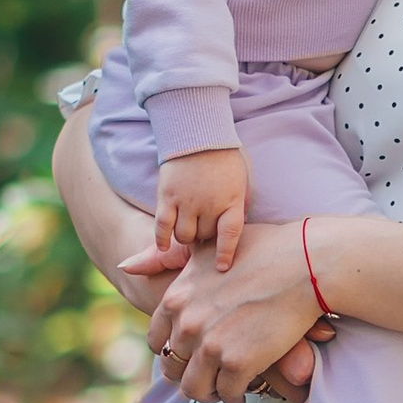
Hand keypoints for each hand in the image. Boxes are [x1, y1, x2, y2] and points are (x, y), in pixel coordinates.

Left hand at [145, 218, 323, 402]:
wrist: (305, 263)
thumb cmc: (263, 250)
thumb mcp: (205, 249)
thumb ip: (167, 260)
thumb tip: (126, 264)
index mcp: (176, 299)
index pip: (156, 341)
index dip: (171, 352)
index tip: (188, 356)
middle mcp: (187, 325)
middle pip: (172, 368)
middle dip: (188, 375)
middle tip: (207, 378)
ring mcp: (210, 346)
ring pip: (195, 389)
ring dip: (208, 393)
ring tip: (223, 390)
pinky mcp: (238, 363)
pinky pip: (227, 394)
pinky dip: (235, 396)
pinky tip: (244, 391)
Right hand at [155, 144, 250, 269]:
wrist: (198, 134)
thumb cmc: (223, 161)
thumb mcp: (241, 183)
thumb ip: (238, 207)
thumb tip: (233, 233)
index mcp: (231, 201)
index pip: (229, 235)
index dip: (225, 253)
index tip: (221, 268)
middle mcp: (209, 204)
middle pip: (204, 237)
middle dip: (204, 236)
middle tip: (203, 228)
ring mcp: (186, 201)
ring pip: (184, 236)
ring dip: (186, 236)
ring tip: (189, 226)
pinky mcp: (167, 196)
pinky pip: (162, 226)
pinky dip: (162, 239)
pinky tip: (164, 246)